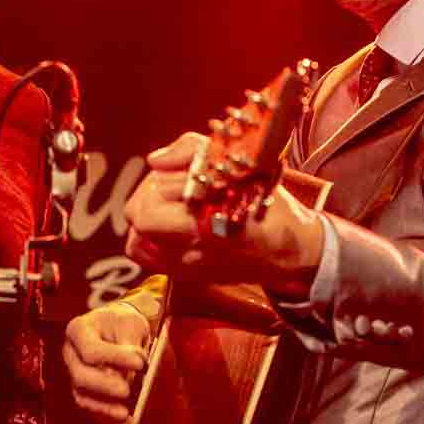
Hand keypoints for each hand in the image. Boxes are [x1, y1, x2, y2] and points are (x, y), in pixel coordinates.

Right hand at [63, 300, 153, 423]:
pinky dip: (107, 418)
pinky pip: (91, 408)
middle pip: (81, 376)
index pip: (90, 350)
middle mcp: (70, 354)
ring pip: (82, 396)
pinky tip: (126, 422)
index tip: (140, 363)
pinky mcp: (83, 392)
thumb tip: (131, 369)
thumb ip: (129, 345)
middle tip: (127, 391)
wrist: (119, 329)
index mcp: (78, 331)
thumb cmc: (124, 324)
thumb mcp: (130, 324)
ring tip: (125, 414)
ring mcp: (74, 375)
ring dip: (104, 408)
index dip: (114, 359)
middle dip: (105, 386)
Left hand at [123, 132, 324, 295]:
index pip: (160, 190)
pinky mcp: (183, 273)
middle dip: (149, 194)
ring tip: (167, 207)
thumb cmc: (264, 201)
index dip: (168, 176)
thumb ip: (191, 150)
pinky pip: (143, 255)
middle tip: (168, 187)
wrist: (287, 250)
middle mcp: (196, 243)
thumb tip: (155, 160)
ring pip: (136, 237)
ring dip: (145, 216)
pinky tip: (164, 227)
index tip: (185, 174)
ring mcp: (186, 263)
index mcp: (212, 214)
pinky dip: (144, 238)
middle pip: (142, 216)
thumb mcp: (238, 163)